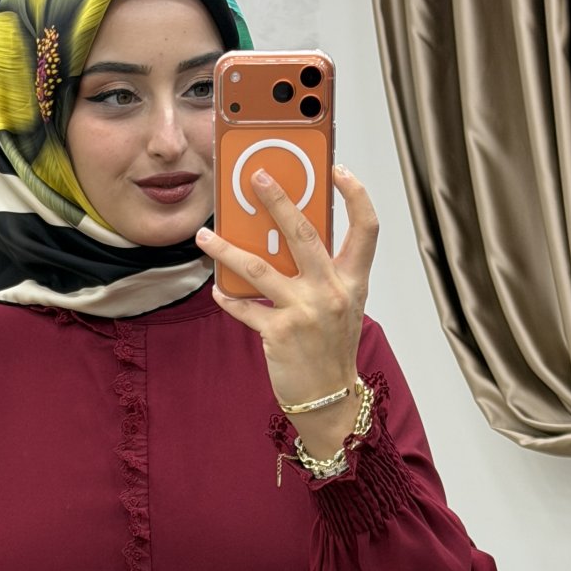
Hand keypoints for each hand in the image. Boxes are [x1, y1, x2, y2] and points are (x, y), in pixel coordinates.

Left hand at [195, 165, 378, 453]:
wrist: (330, 400)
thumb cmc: (332, 349)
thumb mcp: (341, 307)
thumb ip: (323, 274)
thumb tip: (284, 239)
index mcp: (353, 281)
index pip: (366, 228)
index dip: (356, 194)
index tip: (337, 170)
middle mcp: (331, 291)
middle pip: (303, 233)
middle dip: (278, 200)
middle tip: (255, 177)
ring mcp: (305, 312)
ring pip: (258, 267)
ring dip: (226, 249)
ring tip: (204, 236)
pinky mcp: (279, 333)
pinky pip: (244, 308)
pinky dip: (227, 298)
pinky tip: (217, 290)